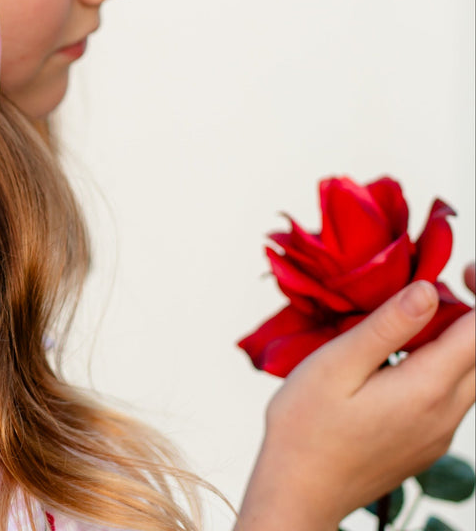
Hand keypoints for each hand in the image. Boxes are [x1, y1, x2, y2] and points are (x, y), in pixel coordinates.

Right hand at [236, 265, 474, 530]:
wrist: (300, 491)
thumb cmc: (306, 425)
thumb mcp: (336, 365)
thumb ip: (386, 328)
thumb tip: (427, 290)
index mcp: (426, 389)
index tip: (459, 268)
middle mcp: (445, 414)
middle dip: (467, 314)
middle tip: (426, 285)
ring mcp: (439, 432)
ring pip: (469, 375)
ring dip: (451, 339)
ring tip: (403, 318)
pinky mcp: (427, 441)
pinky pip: (451, 395)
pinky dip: (438, 364)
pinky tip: (395, 356)